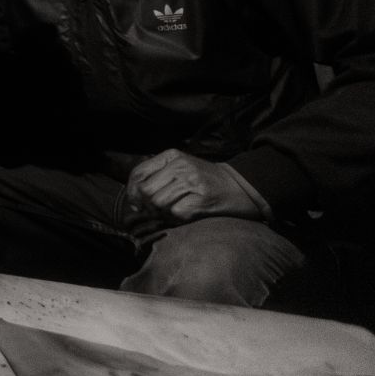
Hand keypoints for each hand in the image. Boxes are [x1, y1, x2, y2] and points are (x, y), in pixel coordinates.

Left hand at [120, 149, 266, 230]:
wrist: (242, 187)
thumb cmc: (207, 181)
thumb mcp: (182, 169)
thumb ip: (158, 178)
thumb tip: (135, 202)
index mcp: (172, 156)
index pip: (138, 173)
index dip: (132, 192)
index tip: (136, 204)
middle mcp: (180, 165)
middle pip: (146, 191)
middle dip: (147, 206)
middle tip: (157, 212)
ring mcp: (192, 181)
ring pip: (159, 202)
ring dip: (163, 213)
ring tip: (174, 212)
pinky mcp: (202, 198)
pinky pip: (176, 213)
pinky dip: (177, 219)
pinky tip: (187, 215)